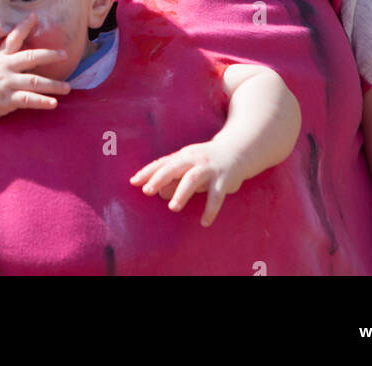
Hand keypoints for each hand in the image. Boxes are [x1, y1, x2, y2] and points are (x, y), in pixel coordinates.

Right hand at [0, 15, 71, 124]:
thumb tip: (11, 61)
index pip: (13, 39)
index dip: (24, 26)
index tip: (34, 15)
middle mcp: (5, 68)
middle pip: (31, 57)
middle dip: (49, 55)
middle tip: (64, 54)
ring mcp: (6, 83)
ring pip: (35, 81)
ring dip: (53, 85)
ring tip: (68, 88)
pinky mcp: (6, 99)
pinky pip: (28, 100)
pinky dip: (42, 102)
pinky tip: (54, 103)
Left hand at [130, 137, 249, 227]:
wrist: (238, 150)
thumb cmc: (207, 162)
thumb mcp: (189, 167)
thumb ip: (173, 178)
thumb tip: (158, 192)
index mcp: (183, 156)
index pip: (162, 163)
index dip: (148, 172)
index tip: (133, 182)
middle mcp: (194, 159)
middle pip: (174, 166)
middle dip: (160, 178)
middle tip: (147, 191)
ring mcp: (209, 168)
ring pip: (193, 178)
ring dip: (182, 192)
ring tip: (172, 207)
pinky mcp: (224, 179)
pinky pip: (216, 195)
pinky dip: (210, 209)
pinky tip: (204, 222)